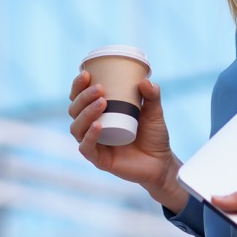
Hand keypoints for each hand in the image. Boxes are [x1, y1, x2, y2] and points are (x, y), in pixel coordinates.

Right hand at [68, 72, 185, 212]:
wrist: (161, 163)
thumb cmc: (153, 136)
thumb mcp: (154, 112)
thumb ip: (152, 96)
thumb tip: (145, 81)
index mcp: (99, 114)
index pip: (79, 98)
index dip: (77, 86)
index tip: (86, 74)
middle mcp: (91, 128)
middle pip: (74, 111)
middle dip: (82, 97)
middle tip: (99, 89)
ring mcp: (94, 144)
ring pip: (77, 128)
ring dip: (86, 113)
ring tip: (102, 103)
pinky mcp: (99, 160)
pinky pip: (86, 147)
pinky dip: (90, 136)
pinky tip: (98, 125)